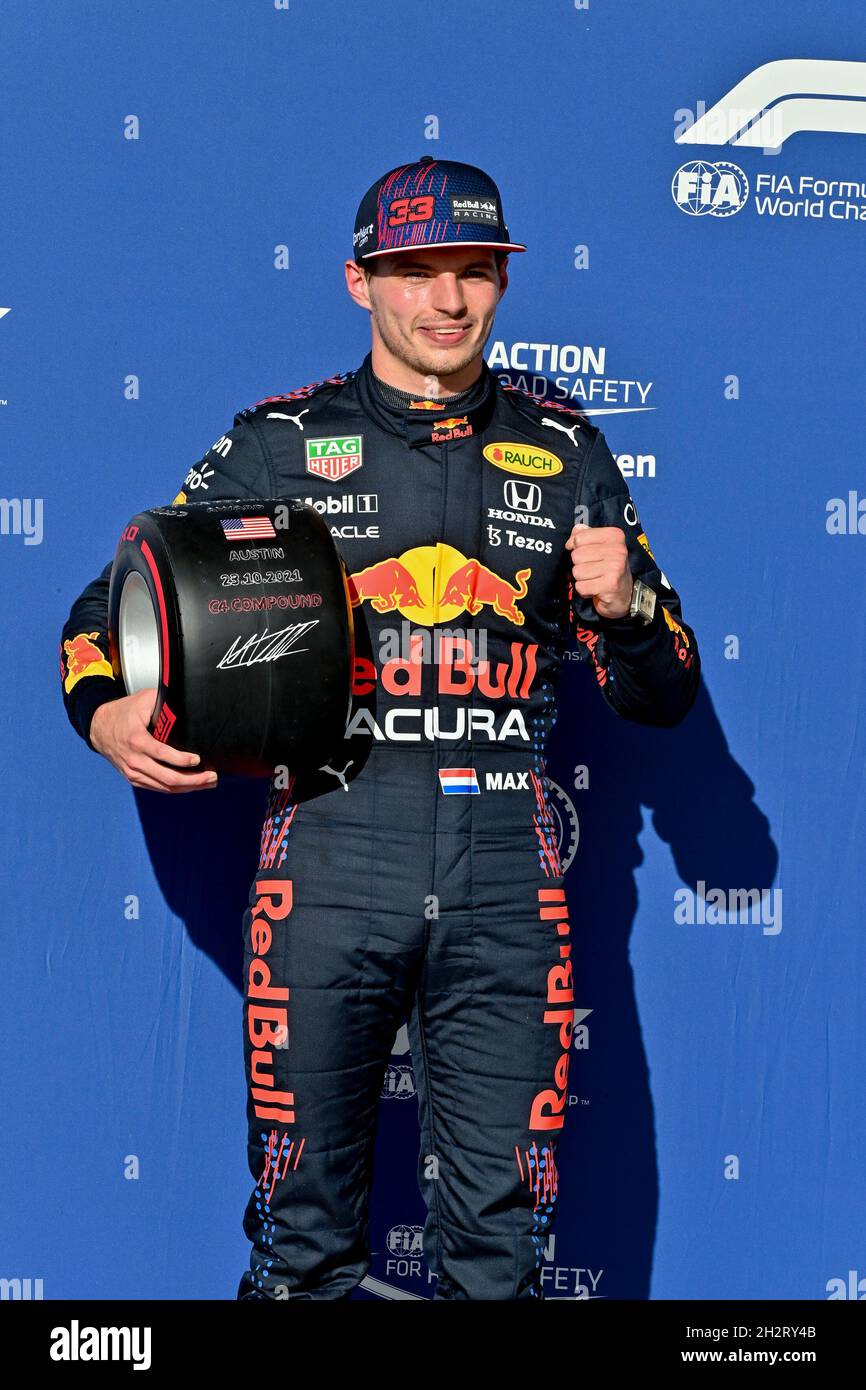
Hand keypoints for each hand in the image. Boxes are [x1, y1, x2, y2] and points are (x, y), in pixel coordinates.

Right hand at [89, 688, 217, 791]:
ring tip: (207, 783)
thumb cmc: (123, 712)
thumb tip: (188, 700)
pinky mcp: (133, 779)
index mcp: (137, 740)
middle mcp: (134, 760)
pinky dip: (175, 789)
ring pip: (165, 787)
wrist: (98, 727)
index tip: (198, 759)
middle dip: (194, 780)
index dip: (183, 760)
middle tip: (212, 777)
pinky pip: (158, 788)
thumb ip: (164, 701)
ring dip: (188, 787)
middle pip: (168, 778)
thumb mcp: (143, 701)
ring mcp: (133, 773)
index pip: (163, 754)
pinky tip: (190, 786)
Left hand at [565, 524, 633, 619]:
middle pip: (576, 555)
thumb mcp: (600, 546)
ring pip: (577, 572)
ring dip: (582, 579)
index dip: (576, 547)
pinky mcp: (610, 585)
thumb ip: (585, 536)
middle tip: (593, 569)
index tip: (586, 554)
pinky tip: (596, 588)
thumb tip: (573, 536)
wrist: (625, 594)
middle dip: (579, 565)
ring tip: (595, 579)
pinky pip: (581, 586)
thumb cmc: (609, 568)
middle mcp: (617, 550)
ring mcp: (615, 567)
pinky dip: (585, 590)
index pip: (579, 537)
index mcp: (614, 536)